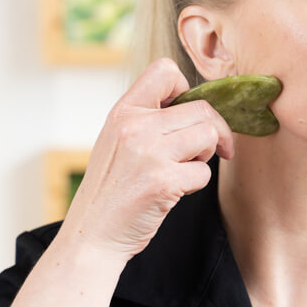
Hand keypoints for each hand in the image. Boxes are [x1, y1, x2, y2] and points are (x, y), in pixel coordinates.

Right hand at [58, 57, 234, 261]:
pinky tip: (175, 191)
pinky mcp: (163, 181)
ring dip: (206, 156)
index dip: (186, 88)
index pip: (164, 71)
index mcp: (123, 112)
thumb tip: (197, 107)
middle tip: (208, 151)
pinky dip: (196, 184)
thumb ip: (147, 120)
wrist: (91, 235)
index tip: (188, 113)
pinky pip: (204, 172)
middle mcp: (135, 127)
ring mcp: (149, 154)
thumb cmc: (111, 190)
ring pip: (208, 135)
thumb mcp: (118, 142)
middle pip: (201, 109)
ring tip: (185, 169)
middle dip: (214, 131)